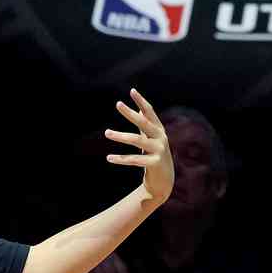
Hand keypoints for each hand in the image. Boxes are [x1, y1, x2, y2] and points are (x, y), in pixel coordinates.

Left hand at [106, 88, 173, 205]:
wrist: (164, 182)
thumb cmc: (155, 157)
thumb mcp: (152, 139)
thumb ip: (146, 126)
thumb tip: (138, 109)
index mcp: (159, 130)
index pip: (150, 112)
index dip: (141, 101)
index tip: (132, 91)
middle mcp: (161, 138)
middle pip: (144, 122)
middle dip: (131, 113)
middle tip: (118, 103)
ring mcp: (159, 150)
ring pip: (137, 140)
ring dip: (120, 136)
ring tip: (106, 132)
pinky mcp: (154, 163)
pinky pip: (134, 160)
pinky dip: (121, 159)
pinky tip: (109, 158)